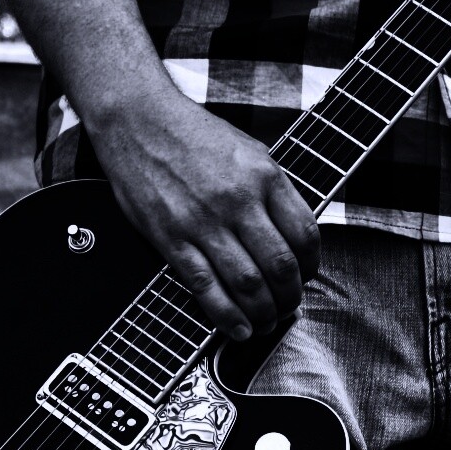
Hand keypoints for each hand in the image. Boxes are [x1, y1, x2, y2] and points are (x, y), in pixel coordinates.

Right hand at [84, 88, 319, 341]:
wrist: (138, 120)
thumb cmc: (193, 134)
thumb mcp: (249, 150)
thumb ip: (273, 190)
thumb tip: (293, 234)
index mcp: (263, 176)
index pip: (304, 234)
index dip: (312, 265)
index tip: (306, 275)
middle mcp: (237, 200)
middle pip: (280, 265)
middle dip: (290, 296)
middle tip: (289, 306)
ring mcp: (203, 222)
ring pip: (247, 283)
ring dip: (264, 312)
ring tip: (267, 322)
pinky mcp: (171, 238)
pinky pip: (205, 287)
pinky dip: (227, 315)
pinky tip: (239, 329)